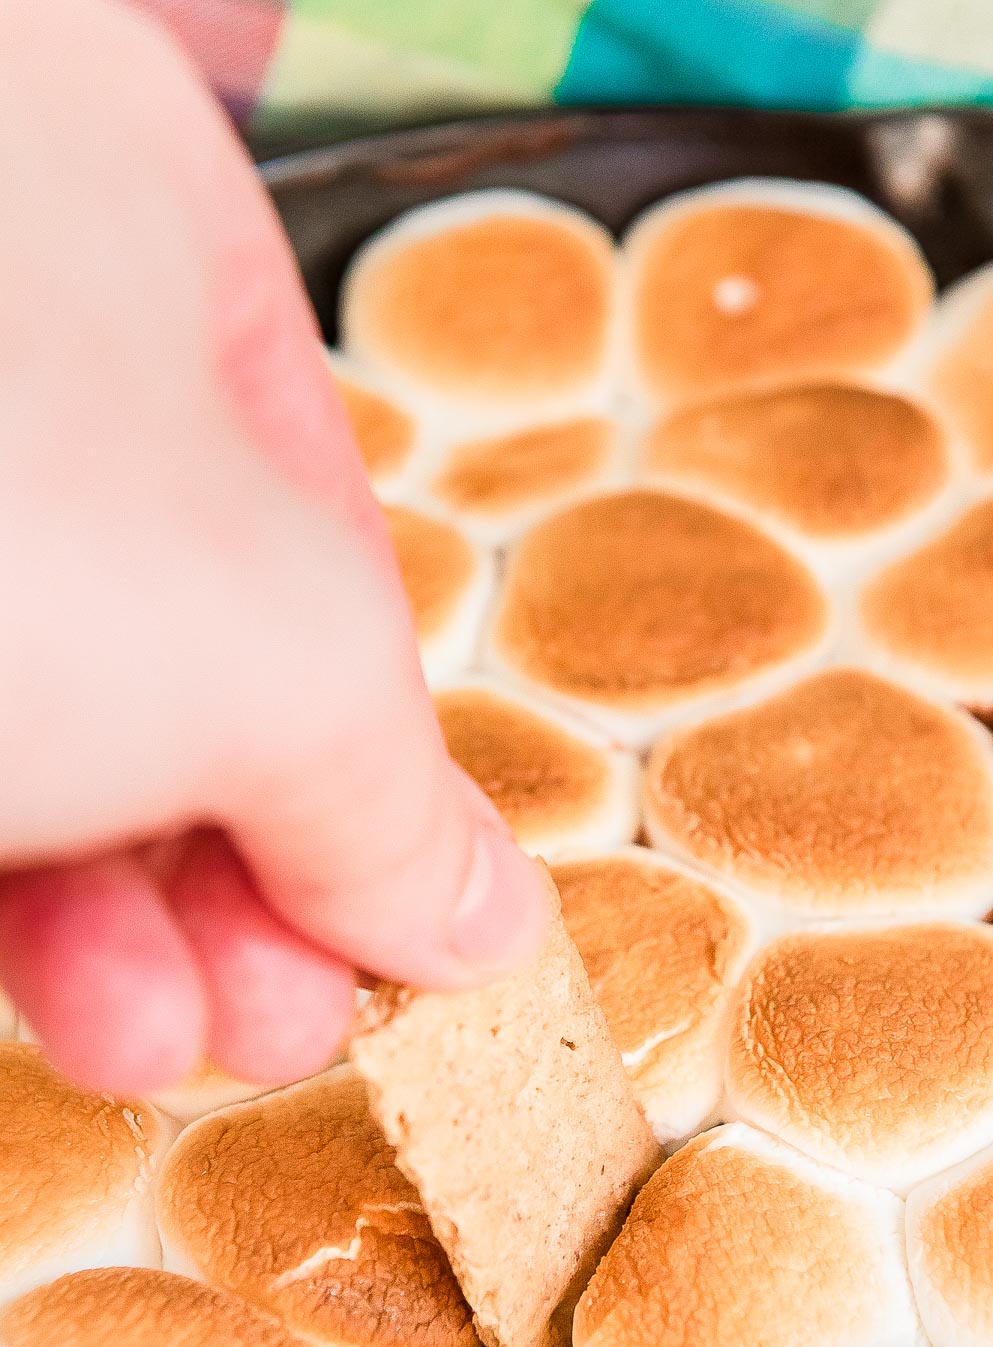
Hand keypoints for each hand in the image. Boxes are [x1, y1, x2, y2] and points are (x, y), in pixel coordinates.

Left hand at [0, 0, 546, 1096]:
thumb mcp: (267, 659)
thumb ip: (397, 795)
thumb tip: (482, 917)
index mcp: (124, 192)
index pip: (318, 513)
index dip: (381, 741)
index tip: (408, 920)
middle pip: (170, 628)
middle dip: (252, 865)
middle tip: (296, 1015)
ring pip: (33, 701)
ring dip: (132, 911)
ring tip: (181, 1045)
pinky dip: (6, 884)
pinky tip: (74, 1004)